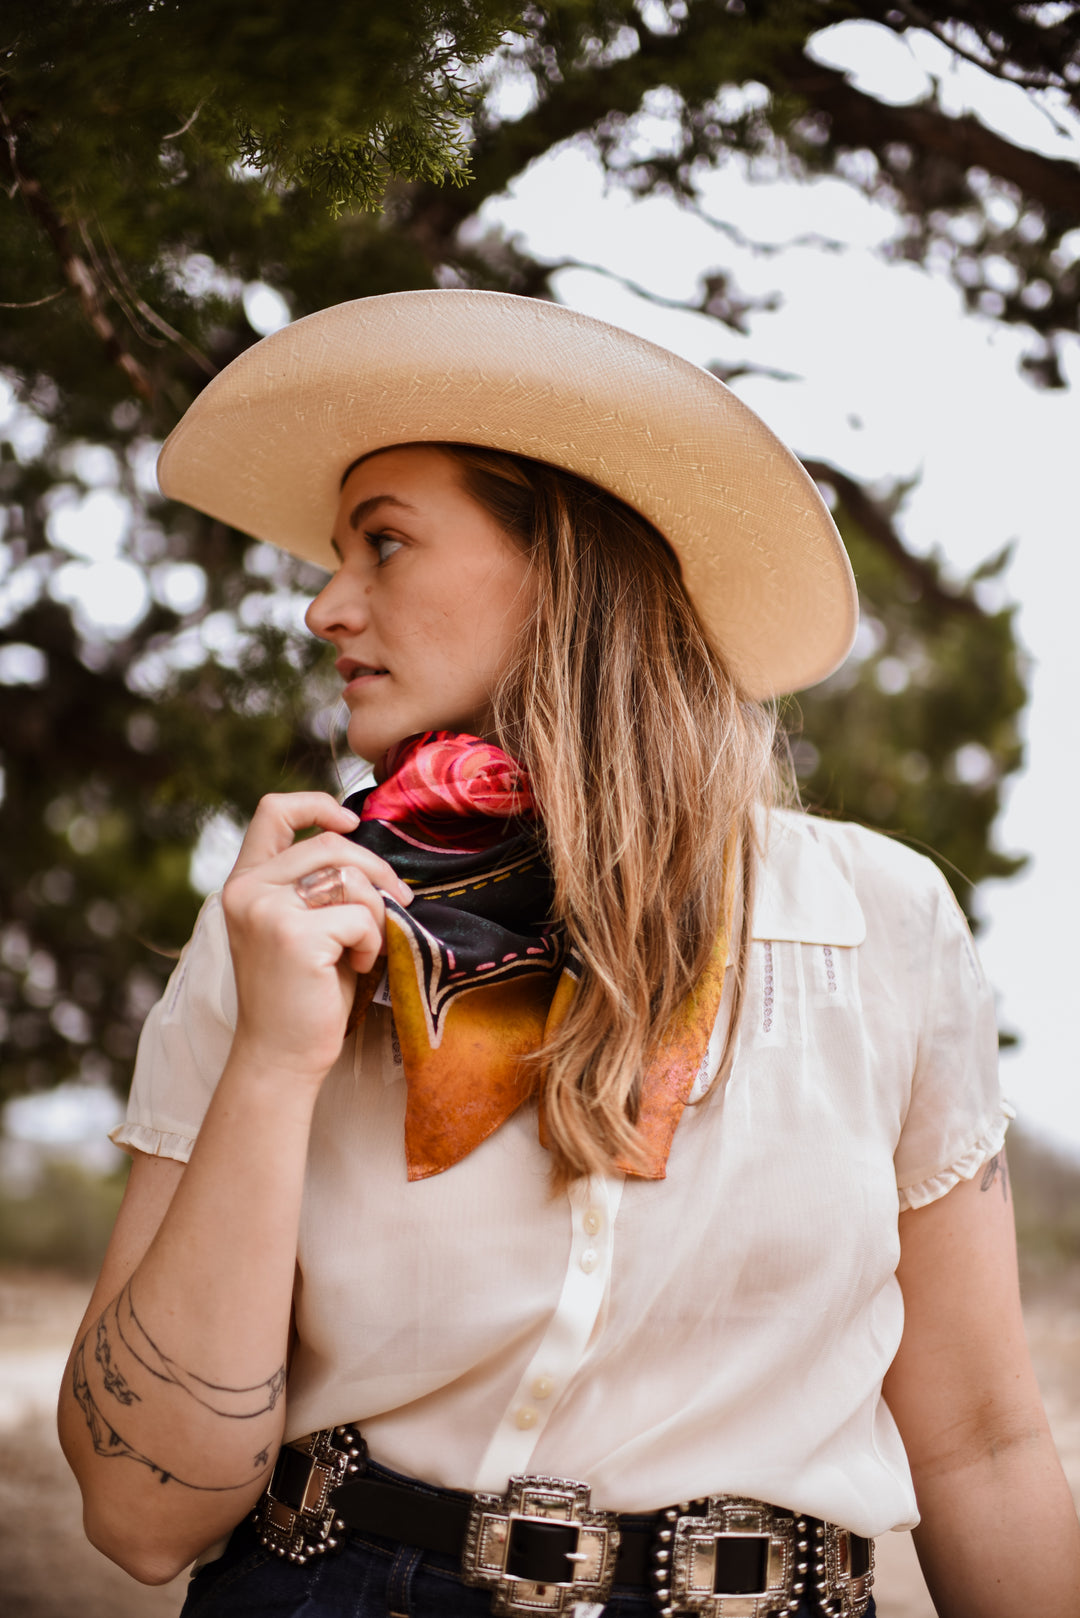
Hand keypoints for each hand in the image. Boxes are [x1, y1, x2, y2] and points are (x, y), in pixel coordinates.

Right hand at [221, 793, 411, 1081]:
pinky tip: (357, 968)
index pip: (272, 811)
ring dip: (373, 913)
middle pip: (329, 844)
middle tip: (399, 900)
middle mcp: (247, 890)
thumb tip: (370, 853)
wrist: (281, 1055)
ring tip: (363, 949)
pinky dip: (373, 941)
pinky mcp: (295, 935)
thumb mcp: (298, 926)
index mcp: (245, 883)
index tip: (351, 823)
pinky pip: (360, 916)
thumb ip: (314, 885)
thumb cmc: (300, 993)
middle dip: (376, 869)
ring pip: (349, 878)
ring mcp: (267, 910)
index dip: (317, 804)